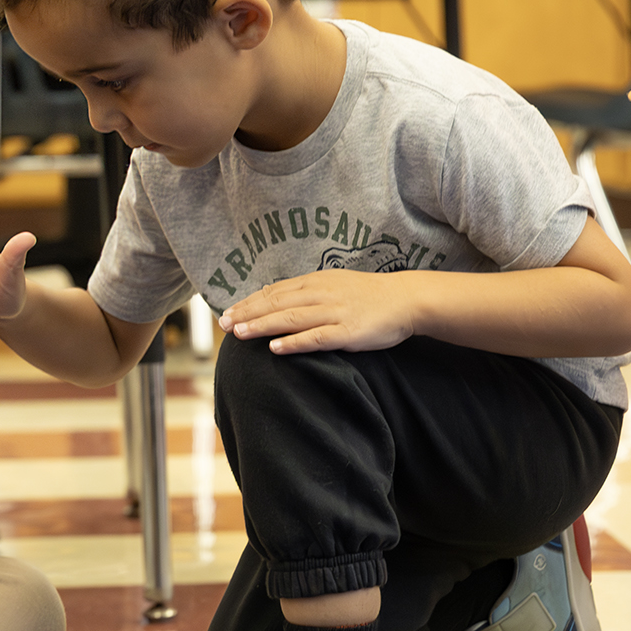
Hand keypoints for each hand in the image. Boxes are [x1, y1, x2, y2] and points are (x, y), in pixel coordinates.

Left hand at [219, 270, 416, 353]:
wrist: (406, 299)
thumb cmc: (368, 295)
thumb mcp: (334, 285)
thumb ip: (306, 292)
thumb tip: (275, 299)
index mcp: (316, 282)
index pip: (275, 291)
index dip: (249, 302)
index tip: (228, 312)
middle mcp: (321, 294)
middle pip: (277, 304)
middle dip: (248, 314)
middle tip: (224, 325)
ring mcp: (334, 313)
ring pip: (291, 319)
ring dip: (263, 326)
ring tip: (240, 334)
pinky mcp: (348, 331)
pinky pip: (316, 338)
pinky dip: (294, 343)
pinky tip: (276, 348)